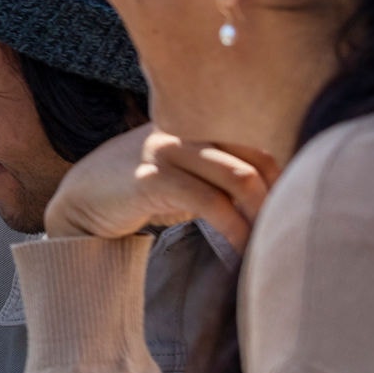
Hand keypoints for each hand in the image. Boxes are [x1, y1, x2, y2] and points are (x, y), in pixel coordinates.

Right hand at [43, 124, 282, 251]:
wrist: (80, 199)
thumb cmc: (137, 188)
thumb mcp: (182, 169)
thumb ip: (217, 167)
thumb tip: (272, 192)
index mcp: (196, 122)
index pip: (260, 141)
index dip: (284, 177)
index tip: (292, 209)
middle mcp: (185, 128)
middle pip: (258, 156)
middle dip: (280, 198)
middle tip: (286, 231)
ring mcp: (167, 150)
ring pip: (240, 177)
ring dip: (261, 217)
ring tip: (266, 245)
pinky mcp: (151, 179)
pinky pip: (210, 203)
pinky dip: (233, 230)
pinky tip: (238, 250)